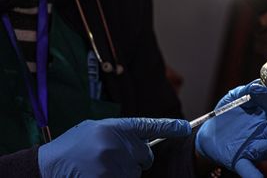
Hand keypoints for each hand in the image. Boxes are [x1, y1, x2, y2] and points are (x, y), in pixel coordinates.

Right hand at [38, 118, 190, 177]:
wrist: (48, 165)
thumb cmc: (74, 146)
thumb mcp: (97, 130)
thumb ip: (121, 133)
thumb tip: (142, 140)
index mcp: (116, 126)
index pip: (150, 125)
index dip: (170, 127)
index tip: (185, 128)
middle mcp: (119, 143)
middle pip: (145, 157)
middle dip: (134, 159)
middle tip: (109, 158)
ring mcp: (115, 163)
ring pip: (134, 172)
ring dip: (122, 172)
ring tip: (99, 167)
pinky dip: (116, 177)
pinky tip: (98, 174)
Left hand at [195, 80, 266, 177]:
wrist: (208, 131)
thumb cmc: (227, 113)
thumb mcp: (235, 96)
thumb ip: (248, 90)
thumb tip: (259, 86)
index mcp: (265, 116)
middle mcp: (264, 133)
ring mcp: (253, 146)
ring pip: (266, 148)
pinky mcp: (240, 159)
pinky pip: (248, 168)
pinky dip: (254, 175)